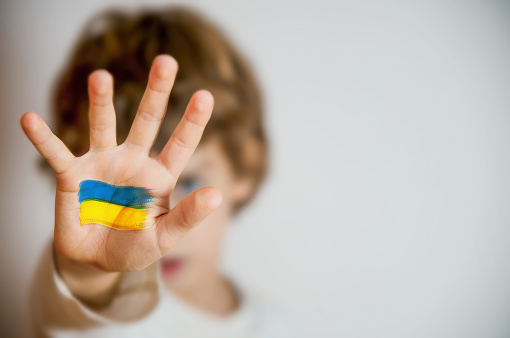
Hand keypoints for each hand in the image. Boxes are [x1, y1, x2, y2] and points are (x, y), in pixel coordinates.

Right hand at [20, 55, 222, 271]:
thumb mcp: (164, 236)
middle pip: (147, 121)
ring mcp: (101, 164)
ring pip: (103, 126)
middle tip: (166, 61)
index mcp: (159, 177)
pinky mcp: (72, 176)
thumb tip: (218, 194)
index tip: (206, 95)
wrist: (97, 260)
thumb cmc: (135, 247)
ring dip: (101, 102)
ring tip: (101, 77)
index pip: (180, 145)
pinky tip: (29, 119)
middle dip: (157, 92)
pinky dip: (43, 138)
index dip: (192, 122)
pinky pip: (56, 153)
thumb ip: (187, 216)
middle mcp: (132, 162)